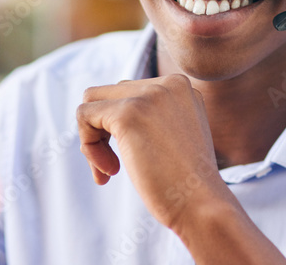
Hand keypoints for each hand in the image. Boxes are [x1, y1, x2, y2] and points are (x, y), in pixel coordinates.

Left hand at [76, 74, 228, 231]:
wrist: (201, 202)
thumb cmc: (186, 181)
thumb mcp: (176, 134)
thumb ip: (152, 116)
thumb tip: (108, 114)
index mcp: (180, 86)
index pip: (128, 92)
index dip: (118, 128)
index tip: (128, 159)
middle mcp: (167, 83)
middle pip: (108, 95)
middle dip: (102, 132)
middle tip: (113, 166)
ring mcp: (149, 96)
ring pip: (91, 101)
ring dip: (92, 138)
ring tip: (109, 170)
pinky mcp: (128, 113)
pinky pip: (84, 116)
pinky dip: (88, 147)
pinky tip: (109, 171)